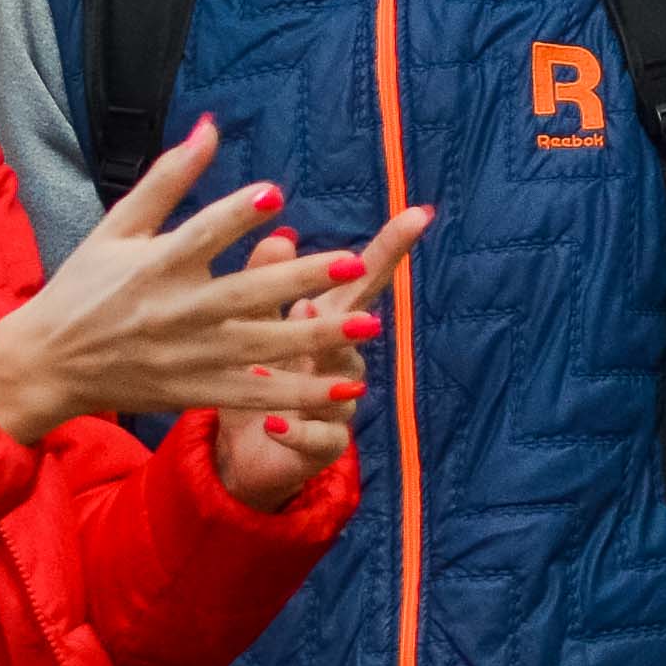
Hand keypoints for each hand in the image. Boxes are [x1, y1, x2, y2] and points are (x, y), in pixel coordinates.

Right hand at [0, 119, 428, 444]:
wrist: (46, 365)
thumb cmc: (83, 286)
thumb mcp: (118, 227)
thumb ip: (170, 178)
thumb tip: (212, 125)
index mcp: (155, 265)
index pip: (200, 235)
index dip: (235, 215)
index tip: (275, 194)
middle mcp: (175, 311)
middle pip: (245, 293)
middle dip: (300, 278)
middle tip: (355, 260)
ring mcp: (188, 356)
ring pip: (262, 346)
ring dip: (317, 336)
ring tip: (371, 322)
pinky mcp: (194, 390)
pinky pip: (254, 393)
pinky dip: (299, 392)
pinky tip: (346, 385)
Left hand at [205, 231, 381, 509]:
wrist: (246, 452)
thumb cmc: (257, 379)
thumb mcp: (251, 329)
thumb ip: (265, 285)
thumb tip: (280, 236)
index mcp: (328, 324)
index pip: (363, 281)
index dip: (391, 249)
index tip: (419, 213)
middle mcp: (343, 361)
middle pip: (356, 334)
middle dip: (347, 321)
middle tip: (313, 304)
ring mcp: (340, 404)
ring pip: (341, 385)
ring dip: (316, 374)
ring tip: (272, 363)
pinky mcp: (325, 445)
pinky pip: (319, 437)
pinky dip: (297, 430)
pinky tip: (275, 421)